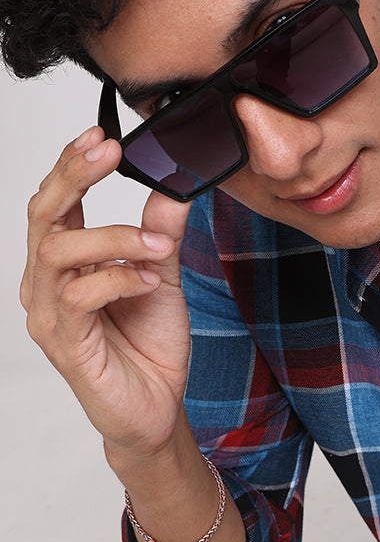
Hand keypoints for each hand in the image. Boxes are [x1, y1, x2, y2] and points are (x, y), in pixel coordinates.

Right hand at [22, 126, 192, 456]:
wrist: (156, 407)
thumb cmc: (149, 343)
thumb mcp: (163, 274)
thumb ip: (161, 232)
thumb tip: (173, 183)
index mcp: (65, 263)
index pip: (55, 201)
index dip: (71, 164)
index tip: (100, 134)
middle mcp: (46, 284)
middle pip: (43, 214)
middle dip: (74, 176)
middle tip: (108, 151)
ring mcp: (48, 314)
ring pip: (58, 251)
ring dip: (112, 237)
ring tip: (156, 245)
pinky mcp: (64, 343)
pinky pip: (78, 296)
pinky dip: (118, 278)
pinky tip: (149, 279)